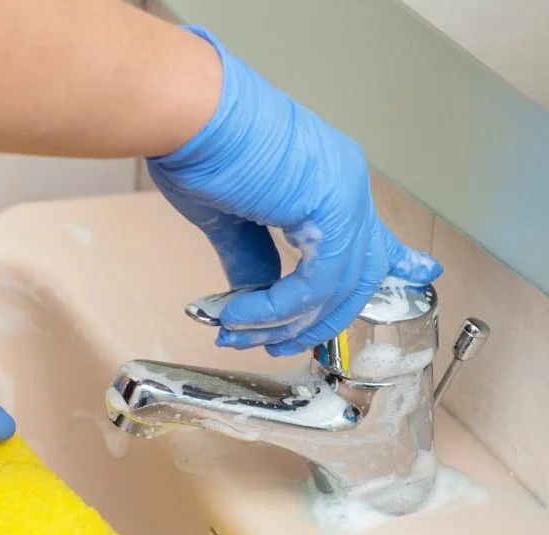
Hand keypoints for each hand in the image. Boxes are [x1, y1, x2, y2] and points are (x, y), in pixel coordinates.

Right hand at [145, 26, 441, 356]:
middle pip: (358, 274)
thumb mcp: (228, 216)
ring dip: (282, 323)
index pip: (371, 232)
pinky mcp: (329, 208)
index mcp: (327, 178)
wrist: (187, 113)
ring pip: (338, 288)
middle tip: (277, 346)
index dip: (396, 261)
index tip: (421, 275)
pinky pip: (315, 285)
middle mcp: (345, 184)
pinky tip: (239, 314)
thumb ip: (250, 258)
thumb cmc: (197, 146)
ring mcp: (343, 194)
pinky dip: (274, 309)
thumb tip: (257, 293)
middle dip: (316, 321)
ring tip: (237, 332)